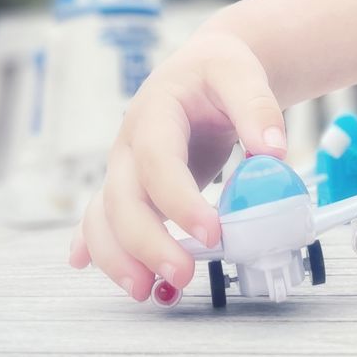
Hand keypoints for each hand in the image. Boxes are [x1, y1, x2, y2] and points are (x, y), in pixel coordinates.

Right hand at [67, 29, 285, 300]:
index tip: (212, 232)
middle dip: (146, 242)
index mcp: (154, 112)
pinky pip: (101, 217)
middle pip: (122, 198)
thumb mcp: (241, 73)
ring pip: (103, 216)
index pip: (158, 161)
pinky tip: (84, 264)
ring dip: (117, 256)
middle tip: (182, 274)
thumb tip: (273, 153)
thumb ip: (258, 108)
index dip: (179, 200)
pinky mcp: (131, 186)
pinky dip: (94, 244)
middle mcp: (129, 143)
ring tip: (147, 290)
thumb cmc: (219, 68)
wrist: (203, 66)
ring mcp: (124, 167)